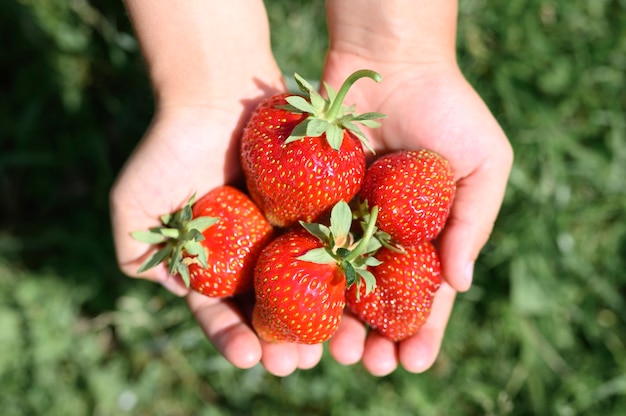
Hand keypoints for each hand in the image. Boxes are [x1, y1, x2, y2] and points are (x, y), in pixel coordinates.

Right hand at [110, 74, 325, 376]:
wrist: (214, 91)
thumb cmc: (169, 148)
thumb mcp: (135, 208)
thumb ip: (139, 256)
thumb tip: (170, 291)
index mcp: (213, 263)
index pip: (222, 312)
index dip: (232, 338)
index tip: (249, 356)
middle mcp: (251, 253)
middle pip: (269, 308)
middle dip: (281, 340)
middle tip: (296, 363)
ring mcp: (285, 231)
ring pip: (306, 285)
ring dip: (318, 319)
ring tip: (331, 344)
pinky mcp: (316, 206)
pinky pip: (332, 242)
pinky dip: (341, 268)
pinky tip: (353, 294)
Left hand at [323, 53, 512, 374]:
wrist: (394, 62)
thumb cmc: (449, 110)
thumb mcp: (484, 165)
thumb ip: (474, 224)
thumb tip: (460, 286)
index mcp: (425, 237)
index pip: (423, 296)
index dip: (422, 332)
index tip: (415, 363)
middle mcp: (381, 237)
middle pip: (374, 300)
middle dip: (372, 336)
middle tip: (365, 363)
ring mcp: (343, 220)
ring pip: (335, 283)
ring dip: (333, 320)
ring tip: (332, 349)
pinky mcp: (311, 200)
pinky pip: (305, 243)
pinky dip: (300, 275)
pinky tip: (296, 303)